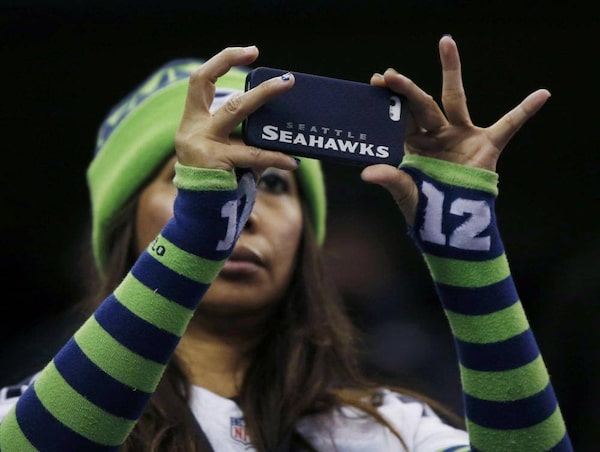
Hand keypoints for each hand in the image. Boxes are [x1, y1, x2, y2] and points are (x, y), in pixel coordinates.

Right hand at [175, 45, 298, 172]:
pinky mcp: (214, 163)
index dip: (221, 61)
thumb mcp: (223, 154)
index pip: (199, 81)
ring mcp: (199, 144)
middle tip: (274, 66)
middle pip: (208, 83)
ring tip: (287, 86)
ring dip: (263, 94)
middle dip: (234, 62)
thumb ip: (241, 136)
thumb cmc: (217, 183)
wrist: (201, 218)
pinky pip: (252, 155)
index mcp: (192, 122)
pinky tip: (291, 160)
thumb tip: (275, 123)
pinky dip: (274, 157)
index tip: (249, 52)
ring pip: (235, 109)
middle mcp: (191, 128)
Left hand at [361, 35, 550, 224]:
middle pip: (422, 104)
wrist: (452, 226)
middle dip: (407, 89)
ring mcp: (461, 136)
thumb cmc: (425, 208)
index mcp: (415, 143)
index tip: (376, 82)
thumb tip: (367, 173)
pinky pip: (509, 125)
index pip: (401, 117)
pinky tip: (541, 94)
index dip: (390, 101)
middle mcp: (436, 134)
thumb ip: (391, 179)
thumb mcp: (406, 193)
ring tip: (446, 42)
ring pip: (455, 99)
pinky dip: (525, 111)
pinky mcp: (487, 146)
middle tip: (390, 74)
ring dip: (451, 71)